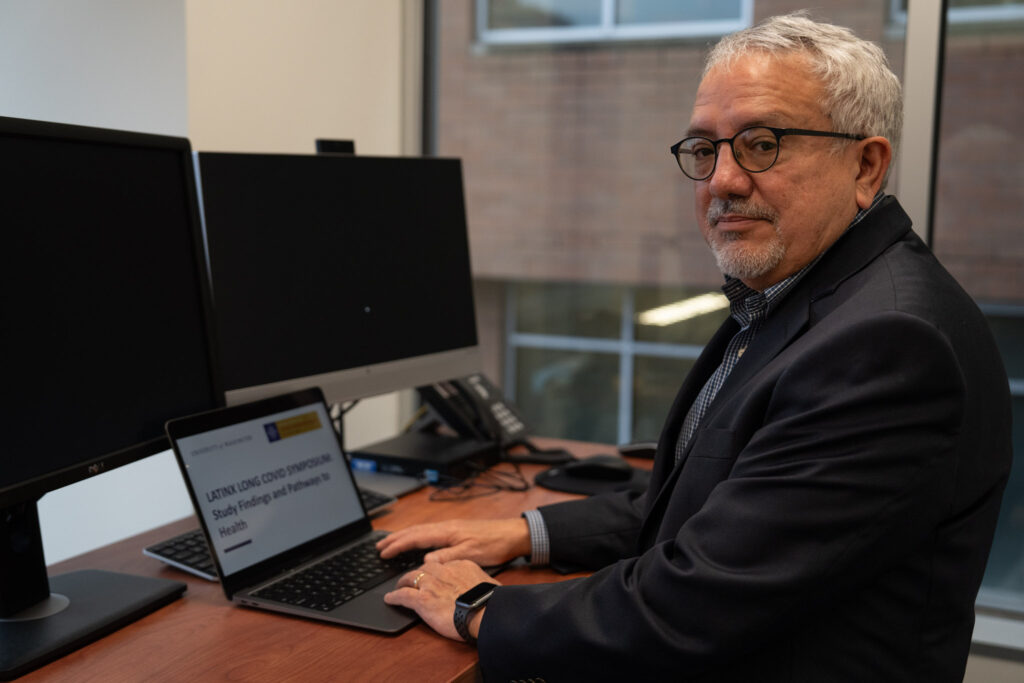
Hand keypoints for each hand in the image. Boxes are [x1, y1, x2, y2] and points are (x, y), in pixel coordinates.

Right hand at [376, 518, 530, 567]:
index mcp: (447, 532)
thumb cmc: (494, 544)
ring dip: (404, 536)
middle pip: (414, 531)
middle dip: (395, 538)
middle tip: (378, 546)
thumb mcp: (470, 555)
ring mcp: (451, 527)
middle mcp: (446, 527)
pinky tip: (415, 542)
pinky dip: (416, 536)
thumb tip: (426, 561)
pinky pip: (429, 532)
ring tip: (390, 543)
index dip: (398, 545)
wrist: (512, 534)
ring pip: (421, 530)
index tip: (383, 552)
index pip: (416, 537)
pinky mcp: (456, 530)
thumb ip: (447, 557)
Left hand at [384, 559, 497, 641]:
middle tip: (412, 578)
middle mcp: (445, 571)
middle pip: (425, 567)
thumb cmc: (491, 602)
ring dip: (403, 581)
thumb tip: (487, 589)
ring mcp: (432, 584)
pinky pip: (403, 594)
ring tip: (398, 586)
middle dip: (417, 572)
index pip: (443, 564)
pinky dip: (394, 596)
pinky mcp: (423, 599)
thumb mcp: (489, 584)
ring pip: (411, 577)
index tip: (433, 575)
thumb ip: (480, 582)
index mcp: (461, 565)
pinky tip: (389, 599)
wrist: (486, 613)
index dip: (435, 571)